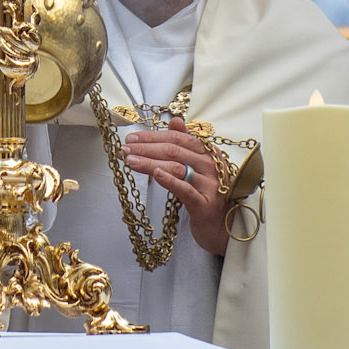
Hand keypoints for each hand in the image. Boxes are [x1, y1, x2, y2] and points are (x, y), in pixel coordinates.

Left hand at [122, 116, 229, 256]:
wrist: (224, 227)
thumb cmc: (207, 194)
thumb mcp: (198, 167)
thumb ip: (186, 143)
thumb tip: (175, 120)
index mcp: (209, 152)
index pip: (178, 138)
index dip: (153, 136)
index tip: (131, 139)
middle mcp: (211, 166)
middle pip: (174, 151)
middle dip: (146, 148)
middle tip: (124, 149)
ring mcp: (210, 185)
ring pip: (176, 168)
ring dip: (149, 162)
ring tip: (130, 161)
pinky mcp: (205, 205)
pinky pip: (185, 189)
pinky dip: (169, 180)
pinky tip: (155, 174)